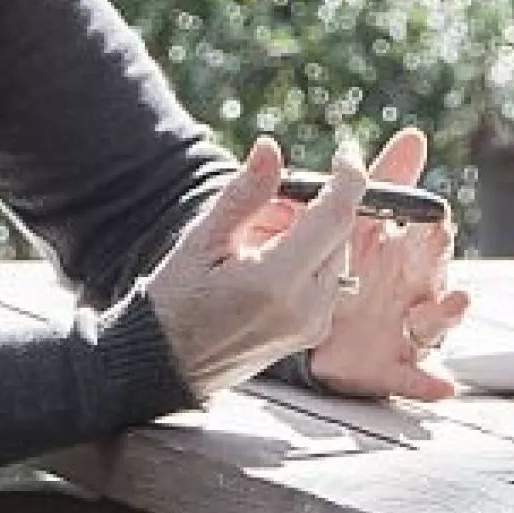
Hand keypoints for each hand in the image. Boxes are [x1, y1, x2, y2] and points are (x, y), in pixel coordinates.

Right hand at [141, 136, 364, 401]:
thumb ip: (245, 192)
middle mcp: (305, 308)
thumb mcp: (204, 238)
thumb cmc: (176, 301)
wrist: (166, 363)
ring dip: (307, 233)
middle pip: (337, 232)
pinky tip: (265, 263)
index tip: (344, 152)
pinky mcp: (313, 332)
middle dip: (310, 207)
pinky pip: (327, 277)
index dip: (348, 177)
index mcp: (277, 283)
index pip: (335, 216)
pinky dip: (305, 258)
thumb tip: (270, 149)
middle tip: (263, 211)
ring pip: (334, 253)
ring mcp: (313, 325)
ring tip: (254, 243)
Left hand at [304, 127, 469, 401]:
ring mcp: (406, 327)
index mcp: (408, 250)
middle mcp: (415, 288)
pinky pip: (412, 376)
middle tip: (439, 245)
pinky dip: (429, 381)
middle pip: (435, 271)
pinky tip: (442, 385)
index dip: (432, 224)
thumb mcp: (363, 221)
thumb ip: (388, 179)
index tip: (435, 215)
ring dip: (446, 312)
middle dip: (439, 257)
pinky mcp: (391, 364)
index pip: (428, 232)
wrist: (315, 324)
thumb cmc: (349, 265)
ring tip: (455, 302)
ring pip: (433, 321)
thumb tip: (415, 136)